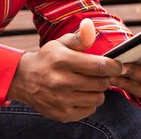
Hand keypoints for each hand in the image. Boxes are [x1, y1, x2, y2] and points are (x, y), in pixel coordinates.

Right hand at [7, 18, 122, 121]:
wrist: (23, 80)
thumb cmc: (48, 58)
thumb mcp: (60, 44)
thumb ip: (79, 37)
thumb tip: (90, 25)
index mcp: (62, 60)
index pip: (99, 65)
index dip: (114, 66)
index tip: (117, 65)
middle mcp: (61, 81)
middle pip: (101, 83)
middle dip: (105, 77)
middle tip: (100, 73)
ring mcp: (61, 100)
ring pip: (98, 98)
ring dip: (98, 90)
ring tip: (89, 83)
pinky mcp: (62, 114)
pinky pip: (90, 110)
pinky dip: (89, 102)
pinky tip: (80, 94)